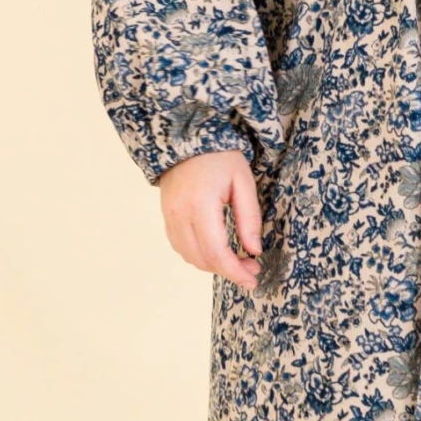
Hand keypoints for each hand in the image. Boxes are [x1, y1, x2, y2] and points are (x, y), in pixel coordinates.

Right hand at [156, 149, 264, 286]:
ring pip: (190, 257)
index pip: (216, 252)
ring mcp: (170, 217)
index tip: (252, 280)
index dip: (235, 272)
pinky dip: (199, 256)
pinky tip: (217, 251)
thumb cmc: (220, 158)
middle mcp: (180, 215)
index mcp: (201, 205)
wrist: (187, 140)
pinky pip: (181, 247)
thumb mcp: (243, 183)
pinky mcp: (166, 218)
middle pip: (203, 260)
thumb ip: (250, 219)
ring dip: (214, 266)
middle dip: (229, 270)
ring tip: (237, 260)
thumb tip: (254, 251)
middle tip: (251, 268)